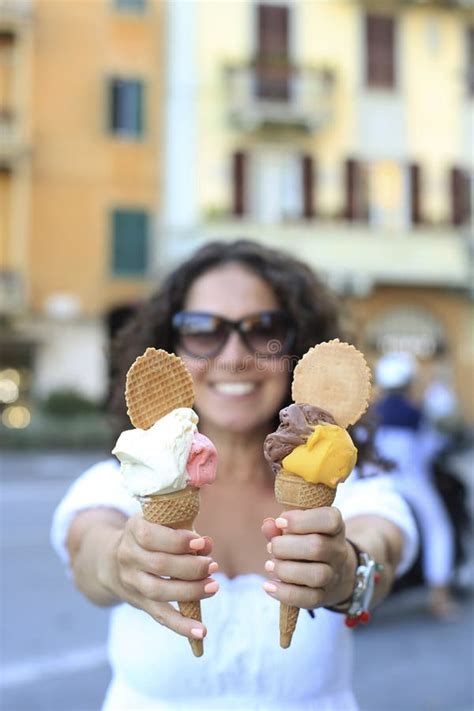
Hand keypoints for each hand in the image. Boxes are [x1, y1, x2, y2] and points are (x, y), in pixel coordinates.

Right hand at [110, 513, 218, 640]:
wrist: (113, 559)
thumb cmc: (152, 535)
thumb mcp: (161, 523)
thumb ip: (185, 530)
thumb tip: (207, 545)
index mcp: (134, 529)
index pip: (150, 536)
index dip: (177, 541)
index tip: (201, 543)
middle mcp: (128, 556)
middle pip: (159, 565)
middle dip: (191, 567)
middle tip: (213, 566)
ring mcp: (132, 582)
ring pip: (159, 591)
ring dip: (190, 591)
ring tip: (213, 587)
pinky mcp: (139, 602)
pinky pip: (160, 616)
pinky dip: (181, 625)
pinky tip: (201, 631)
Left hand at [261, 508, 356, 609]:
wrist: (330, 569)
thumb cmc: (305, 541)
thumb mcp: (296, 528)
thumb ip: (279, 526)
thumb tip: (269, 525)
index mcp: (334, 526)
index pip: (329, 520)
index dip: (301, 520)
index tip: (280, 522)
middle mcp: (338, 550)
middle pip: (317, 547)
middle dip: (286, 546)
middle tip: (271, 547)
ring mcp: (333, 575)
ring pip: (316, 575)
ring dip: (286, 570)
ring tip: (270, 566)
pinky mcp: (324, 596)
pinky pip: (309, 598)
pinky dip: (285, 593)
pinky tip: (269, 585)